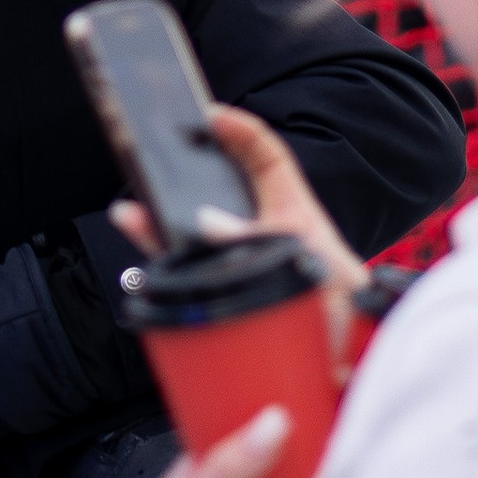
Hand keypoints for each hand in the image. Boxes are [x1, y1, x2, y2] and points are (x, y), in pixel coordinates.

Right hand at [112, 107, 370, 365]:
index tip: (211, 115)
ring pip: (196, 236)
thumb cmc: (341, 305)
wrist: (349, 362)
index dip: (241, 130)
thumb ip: (254, 241)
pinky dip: (161, 261)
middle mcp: (265, 231)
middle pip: (217, 193)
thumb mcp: (303, 260)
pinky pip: (189, 274)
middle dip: (182, 175)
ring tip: (128, 213)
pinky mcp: (230, 296)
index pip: (267, 157)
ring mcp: (245, 263)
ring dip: (160, 224)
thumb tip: (204, 223)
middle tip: (150, 154)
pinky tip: (139, 250)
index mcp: (292, 210)